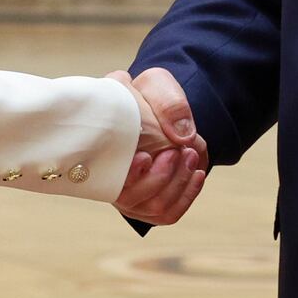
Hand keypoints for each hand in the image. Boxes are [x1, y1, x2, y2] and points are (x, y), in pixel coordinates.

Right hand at [109, 68, 207, 224]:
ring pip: (155, 208)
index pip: (106, 178)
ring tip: (190, 154)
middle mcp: (110, 180)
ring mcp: (130, 195)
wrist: (159, 107)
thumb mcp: (157, 84)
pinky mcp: (150, 203)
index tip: (146, 157)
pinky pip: (169, 213)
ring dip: (178, 184)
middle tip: (180, 150)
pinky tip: (196, 173)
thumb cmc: (150, 95)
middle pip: (132, 199)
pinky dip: (187, 195)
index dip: (127, 174)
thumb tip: (182, 136)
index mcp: (101, 150)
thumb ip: (167, 102)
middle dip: (162, 177)